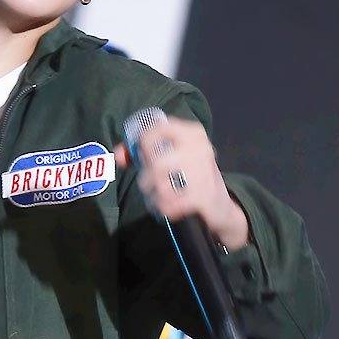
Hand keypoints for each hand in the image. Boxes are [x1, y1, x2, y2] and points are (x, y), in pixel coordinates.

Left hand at [114, 115, 249, 250]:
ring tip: (158, 197)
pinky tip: (166, 208)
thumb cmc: (192, 177)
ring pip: (159, 183)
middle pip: (155, 162)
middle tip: (149, 185)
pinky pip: (168, 203)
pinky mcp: (203, 197)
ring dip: (153, 194)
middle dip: (145, 178)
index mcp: (193, 134)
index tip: (141, 158)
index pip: (157, 130)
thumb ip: (143, 153)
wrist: (221, 206)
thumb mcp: (174, 158)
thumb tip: (118, 155)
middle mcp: (200, 149)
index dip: (141, 144)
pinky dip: (162, 208)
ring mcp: (203, 173)